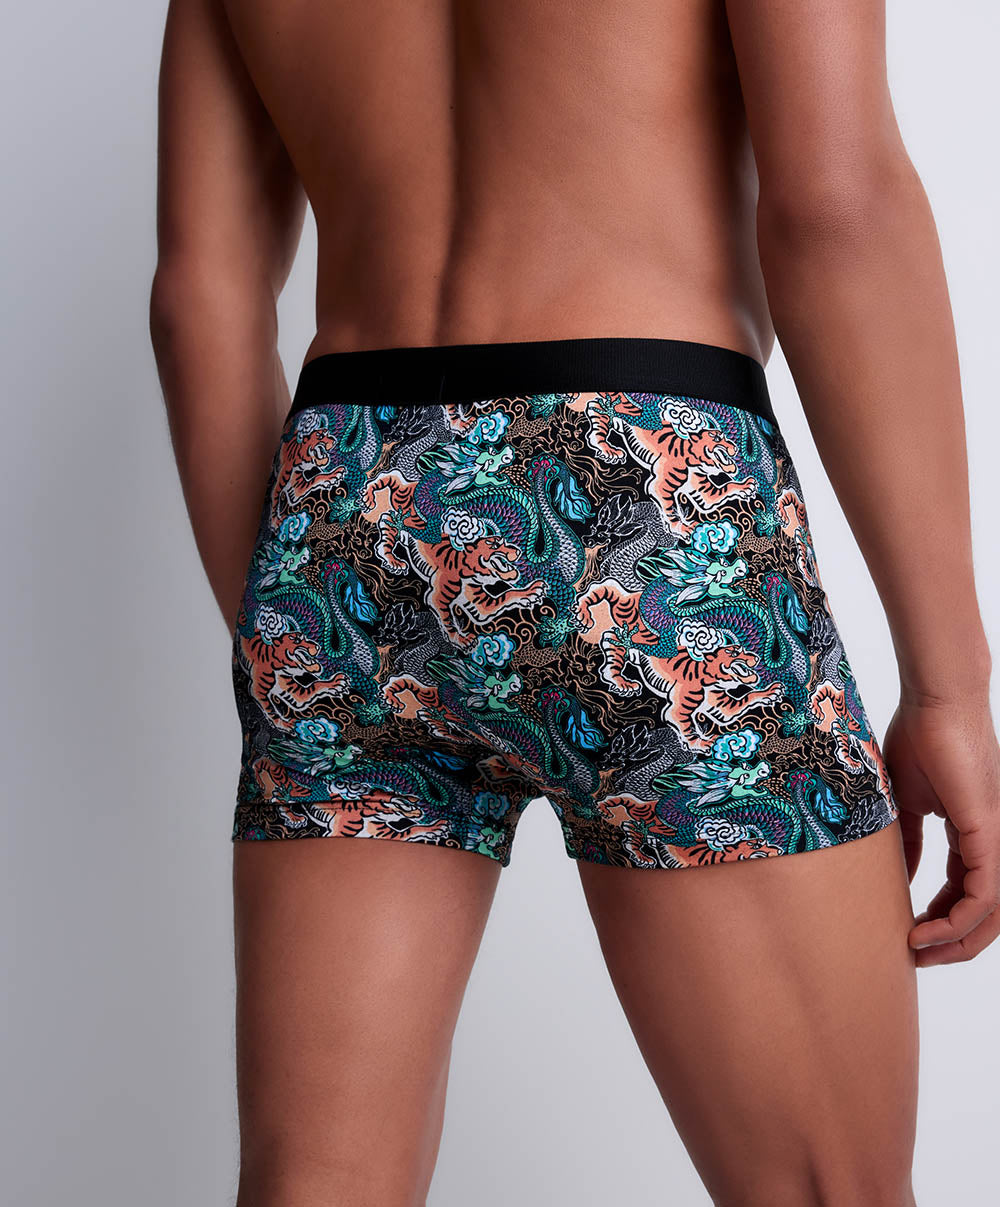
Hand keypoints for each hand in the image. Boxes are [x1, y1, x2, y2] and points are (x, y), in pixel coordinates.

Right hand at [882, 695, 999, 965]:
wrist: (934, 703)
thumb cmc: (919, 737)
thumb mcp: (904, 801)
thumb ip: (907, 841)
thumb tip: (900, 877)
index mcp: (973, 834)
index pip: (966, 892)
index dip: (939, 919)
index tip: (906, 932)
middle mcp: (994, 842)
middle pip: (987, 914)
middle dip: (952, 943)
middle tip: (916, 957)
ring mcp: (998, 840)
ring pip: (992, 914)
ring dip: (956, 942)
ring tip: (918, 951)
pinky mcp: (992, 834)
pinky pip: (984, 896)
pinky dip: (956, 922)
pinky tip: (925, 931)